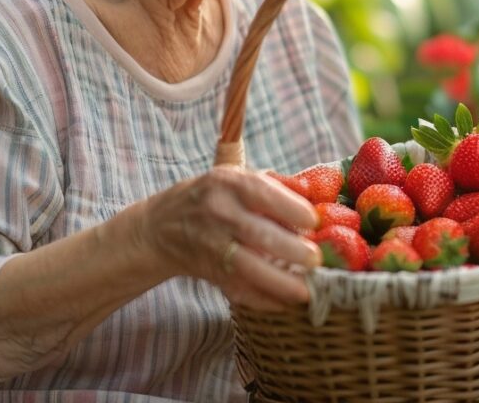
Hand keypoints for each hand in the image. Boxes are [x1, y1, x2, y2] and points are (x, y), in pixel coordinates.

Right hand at [130, 166, 320, 311]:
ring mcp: (213, 246)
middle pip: (256, 233)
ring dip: (279, 282)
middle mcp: (219, 214)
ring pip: (246, 268)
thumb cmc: (212, 196)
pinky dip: (264, 300)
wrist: (161, 227)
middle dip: (290, 249)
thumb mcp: (234, 176)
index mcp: (229, 183)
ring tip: (307, 291)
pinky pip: (239, 290)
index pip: (262, 193)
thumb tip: (313, 188)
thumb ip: (274, 182)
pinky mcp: (211, 273)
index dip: (291, 208)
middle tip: (316, 259)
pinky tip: (288, 303)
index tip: (314, 222)